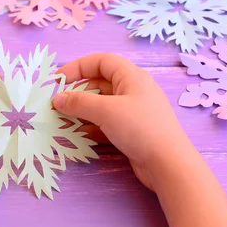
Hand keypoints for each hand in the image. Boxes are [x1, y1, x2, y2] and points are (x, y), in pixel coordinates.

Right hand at [52, 53, 192, 190]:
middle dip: (78, 91)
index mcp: (131, 76)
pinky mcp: (132, 130)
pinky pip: (107, 122)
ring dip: (83, 110)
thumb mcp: (106, 111)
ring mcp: (134, 111)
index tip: (58, 79)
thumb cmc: (139, 128)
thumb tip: (57, 99)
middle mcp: (133, 90)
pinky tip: (80, 134)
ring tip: (63, 119)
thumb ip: (79, 102)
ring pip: (102, 104)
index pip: (101, 61)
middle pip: (100, 83)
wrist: (168, 164)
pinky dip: (92, 125)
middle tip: (58, 103)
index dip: (78, 67)